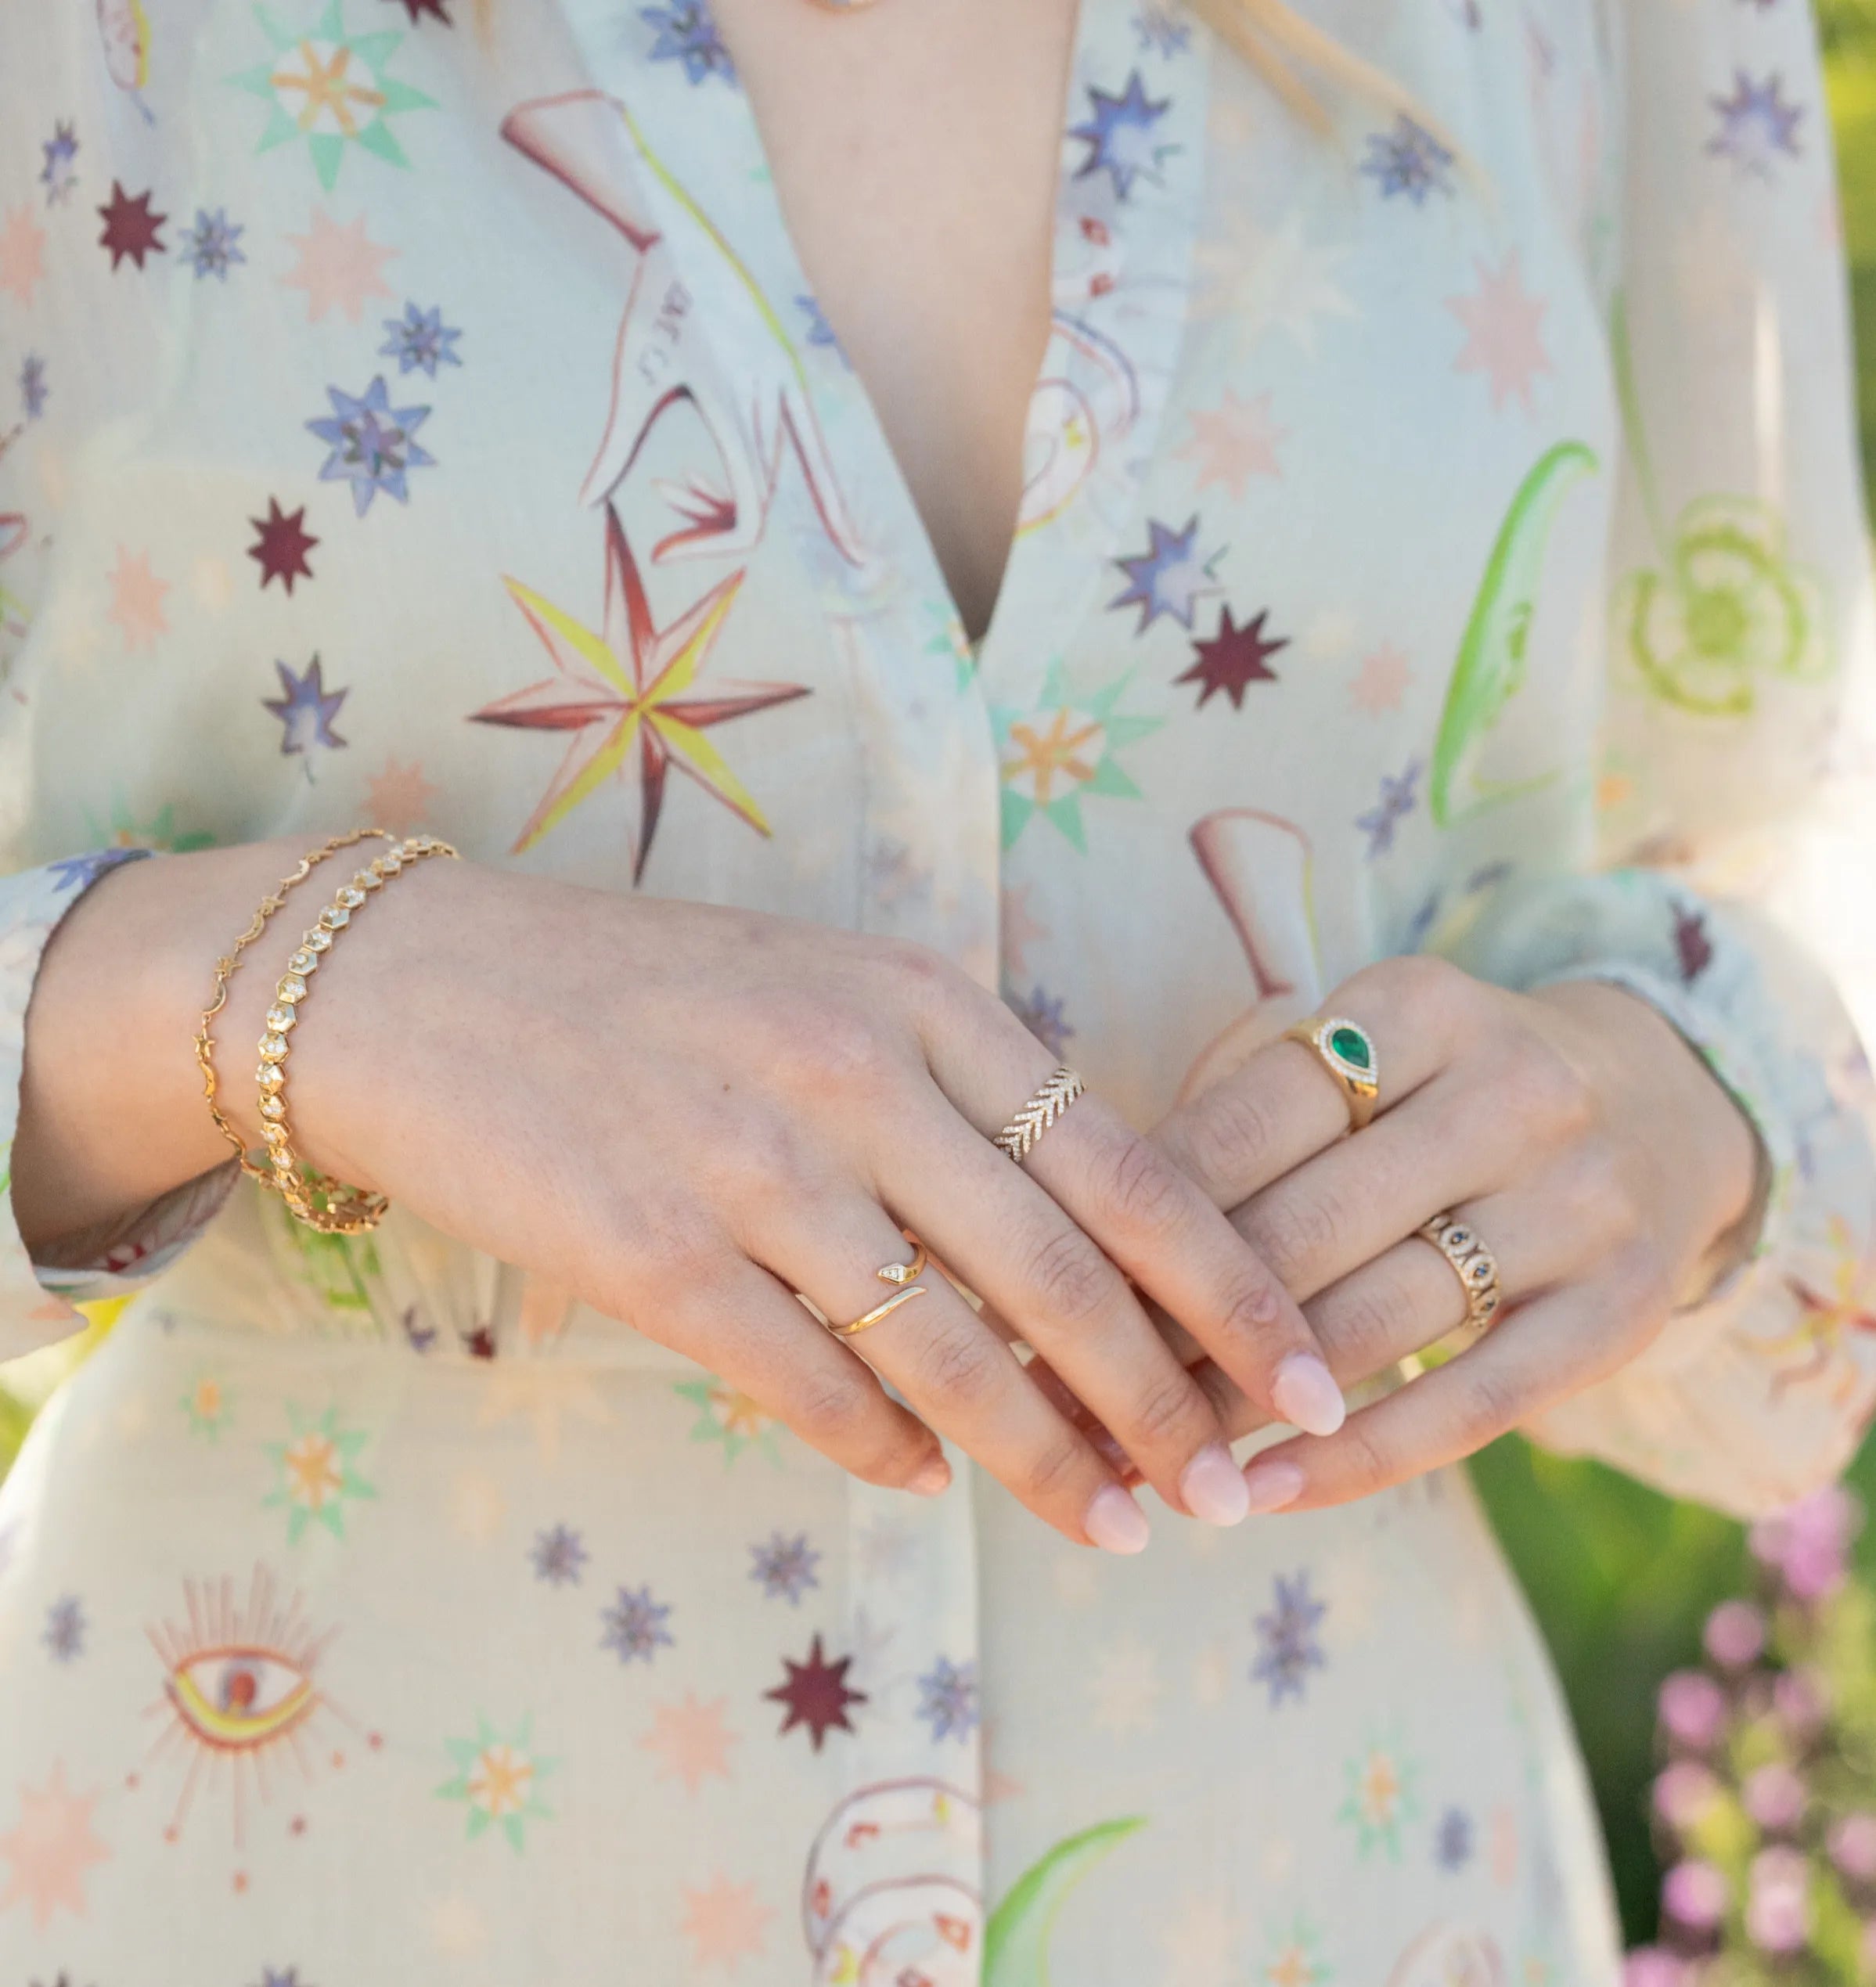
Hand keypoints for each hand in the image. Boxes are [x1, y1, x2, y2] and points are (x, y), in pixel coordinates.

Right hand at [17, 843, 1345, 1549]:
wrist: (424, 987)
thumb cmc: (648, 994)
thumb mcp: (828, 993)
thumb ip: (955, 1097)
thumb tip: (1081, 1258)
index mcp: (923, 999)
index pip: (1128, 1170)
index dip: (1234, 1291)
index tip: (1310, 1379)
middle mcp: (855, 1078)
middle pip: (1064, 1279)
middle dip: (1168, 1409)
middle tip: (1233, 1497)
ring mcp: (751, 1169)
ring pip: (950, 1353)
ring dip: (1046, 1460)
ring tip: (1115, 1528)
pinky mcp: (654, 1259)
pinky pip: (812, 1389)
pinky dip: (886, 1448)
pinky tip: (924, 1477)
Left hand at [1083, 957, 1758, 1510]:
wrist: (1663, 1106)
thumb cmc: (1446, 1092)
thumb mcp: (1363, 1056)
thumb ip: (1241, 1127)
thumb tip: (1080, 1244)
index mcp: (1418, 1007)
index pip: (1243, 1125)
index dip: (1133, 1221)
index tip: (1043, 1290)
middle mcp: (1512, 1093)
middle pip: (1299, 1230)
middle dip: (1168, 1326)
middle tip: (1064, 1397)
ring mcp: (1578, 1204)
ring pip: (1371, 1323)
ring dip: (1241, 1405)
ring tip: (1139, 1457)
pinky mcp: (1620, 1311)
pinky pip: (1469, 1405)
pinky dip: (1355, 1461)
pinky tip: (1265, 1495)